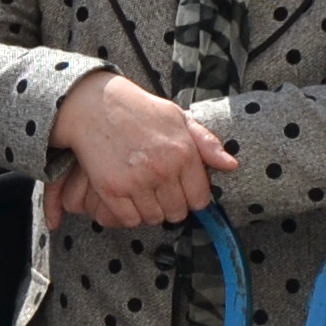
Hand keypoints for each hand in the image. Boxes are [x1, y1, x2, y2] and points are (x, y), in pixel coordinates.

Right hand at [44, 71, 235, 230]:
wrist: (95, 105)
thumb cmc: (138, 111)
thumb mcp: (178, 118)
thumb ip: (207, 143)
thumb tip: (231, 165)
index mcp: (183, 152)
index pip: (200, 199)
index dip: (192, 198)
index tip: (181, 190)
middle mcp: (163, 169)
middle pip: (177, 212)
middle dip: (171, 205)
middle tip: (160, 191)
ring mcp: (136, 181)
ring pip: (154, 218)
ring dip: (149, 210)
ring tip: (143, 192)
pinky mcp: (112, 189)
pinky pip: (129, 220)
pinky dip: (129, 214)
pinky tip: (127, 197)